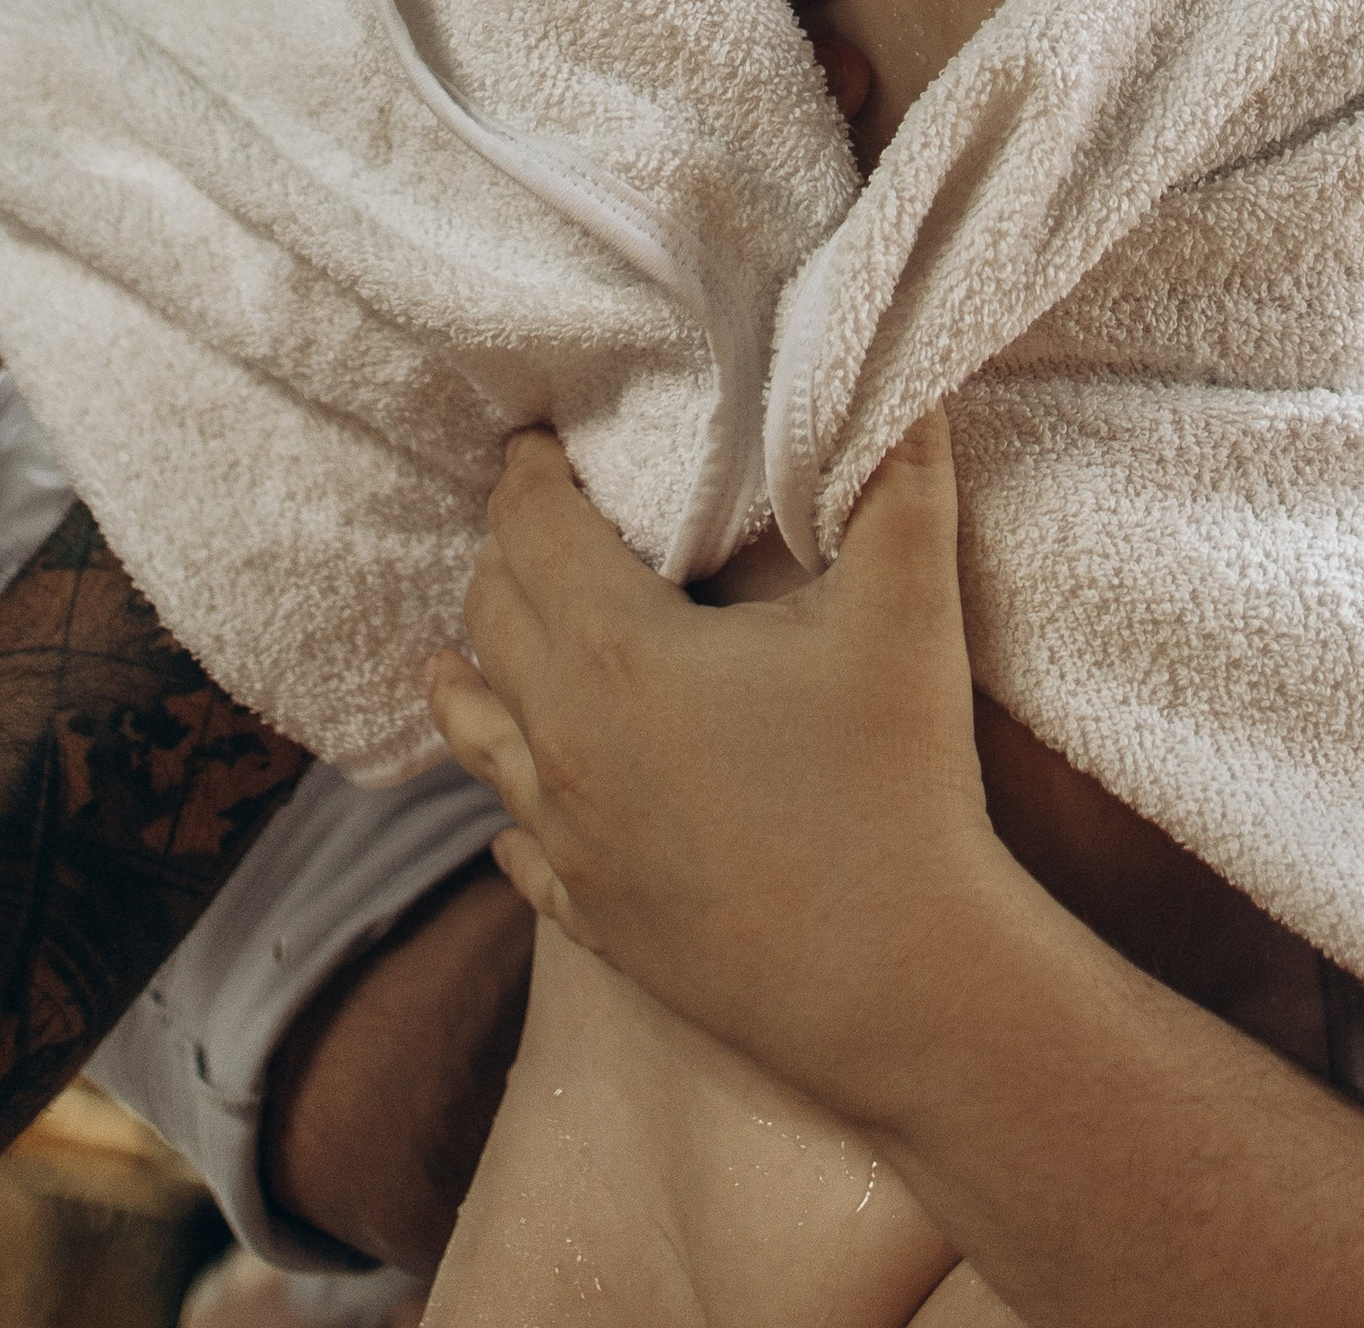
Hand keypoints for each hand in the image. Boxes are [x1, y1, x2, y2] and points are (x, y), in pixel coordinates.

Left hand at [426, 416, 997, 1143]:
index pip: (528, 530)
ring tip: (454, 653)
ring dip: (470, 678)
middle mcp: (566, 744)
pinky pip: (521, 850)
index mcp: (617, 654)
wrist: (909, 988)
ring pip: (481, 737)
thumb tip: (899, 375)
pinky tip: (517, 813)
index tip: (537, 442)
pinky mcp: (596, 921)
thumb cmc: (901, 786)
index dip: (528, 475)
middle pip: (491, 620)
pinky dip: (513, 807)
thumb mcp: (907, 608)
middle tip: (530, 520)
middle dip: (505, 557)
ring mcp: (572, 842)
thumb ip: (895, 475)